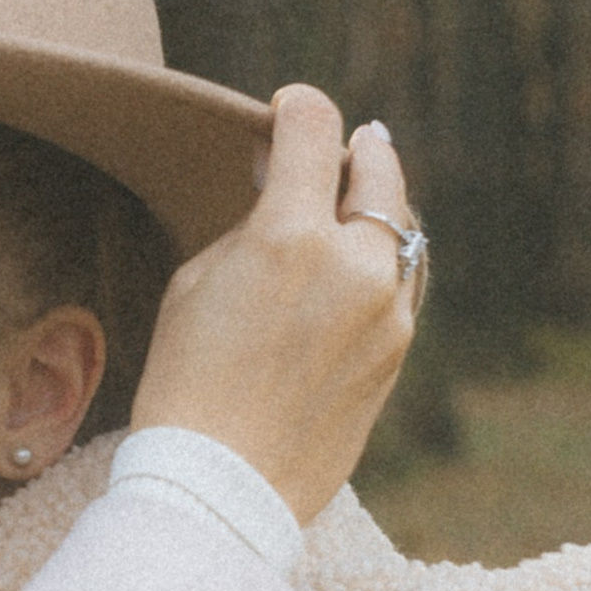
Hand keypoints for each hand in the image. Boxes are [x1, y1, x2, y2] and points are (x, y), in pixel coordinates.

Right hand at [130, 87, 421, 521]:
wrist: (224, 483)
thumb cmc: (188, 381)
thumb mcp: (197, 282)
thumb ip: (248, 222)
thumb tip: (274, 180)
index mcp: (289, 236)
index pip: (312, 132)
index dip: (299, 107)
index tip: (288, 107)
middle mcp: (352, 264)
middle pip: (379, 172)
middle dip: (359, 148)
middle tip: (351, 140)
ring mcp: (387, 310)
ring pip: (401, 230)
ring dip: (380, 206)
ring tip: (359, 199)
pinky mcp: (398, 349)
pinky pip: (403, 282)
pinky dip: (385, 260)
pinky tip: (361, 264)